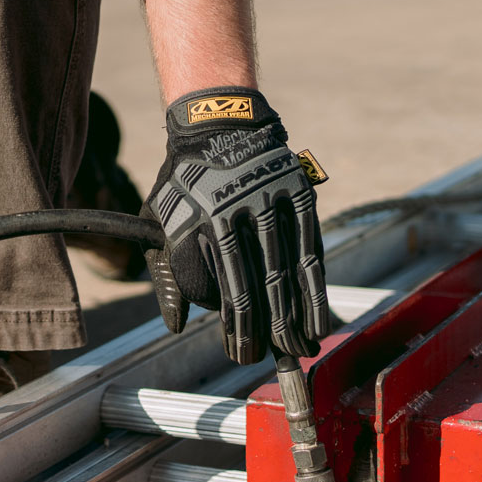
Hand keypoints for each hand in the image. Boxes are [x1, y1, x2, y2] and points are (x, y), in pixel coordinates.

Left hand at [141, 87, 334, 363]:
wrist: (215, 123)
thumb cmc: (185, 185)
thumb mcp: (162, 222)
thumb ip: (170, 274)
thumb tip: (175, 325)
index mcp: (204, 220)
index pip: (226, 283)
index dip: (236, 323)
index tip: (240, 351)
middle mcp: (239, 210)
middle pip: (258, 280)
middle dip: (268, 326)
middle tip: (273, 358)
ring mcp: (271, 199)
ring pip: (287, 266)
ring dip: (297, 312)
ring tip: (302, 346)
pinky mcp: (297, 192)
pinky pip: (310, 246)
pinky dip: (315, 284)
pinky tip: (318, 313)